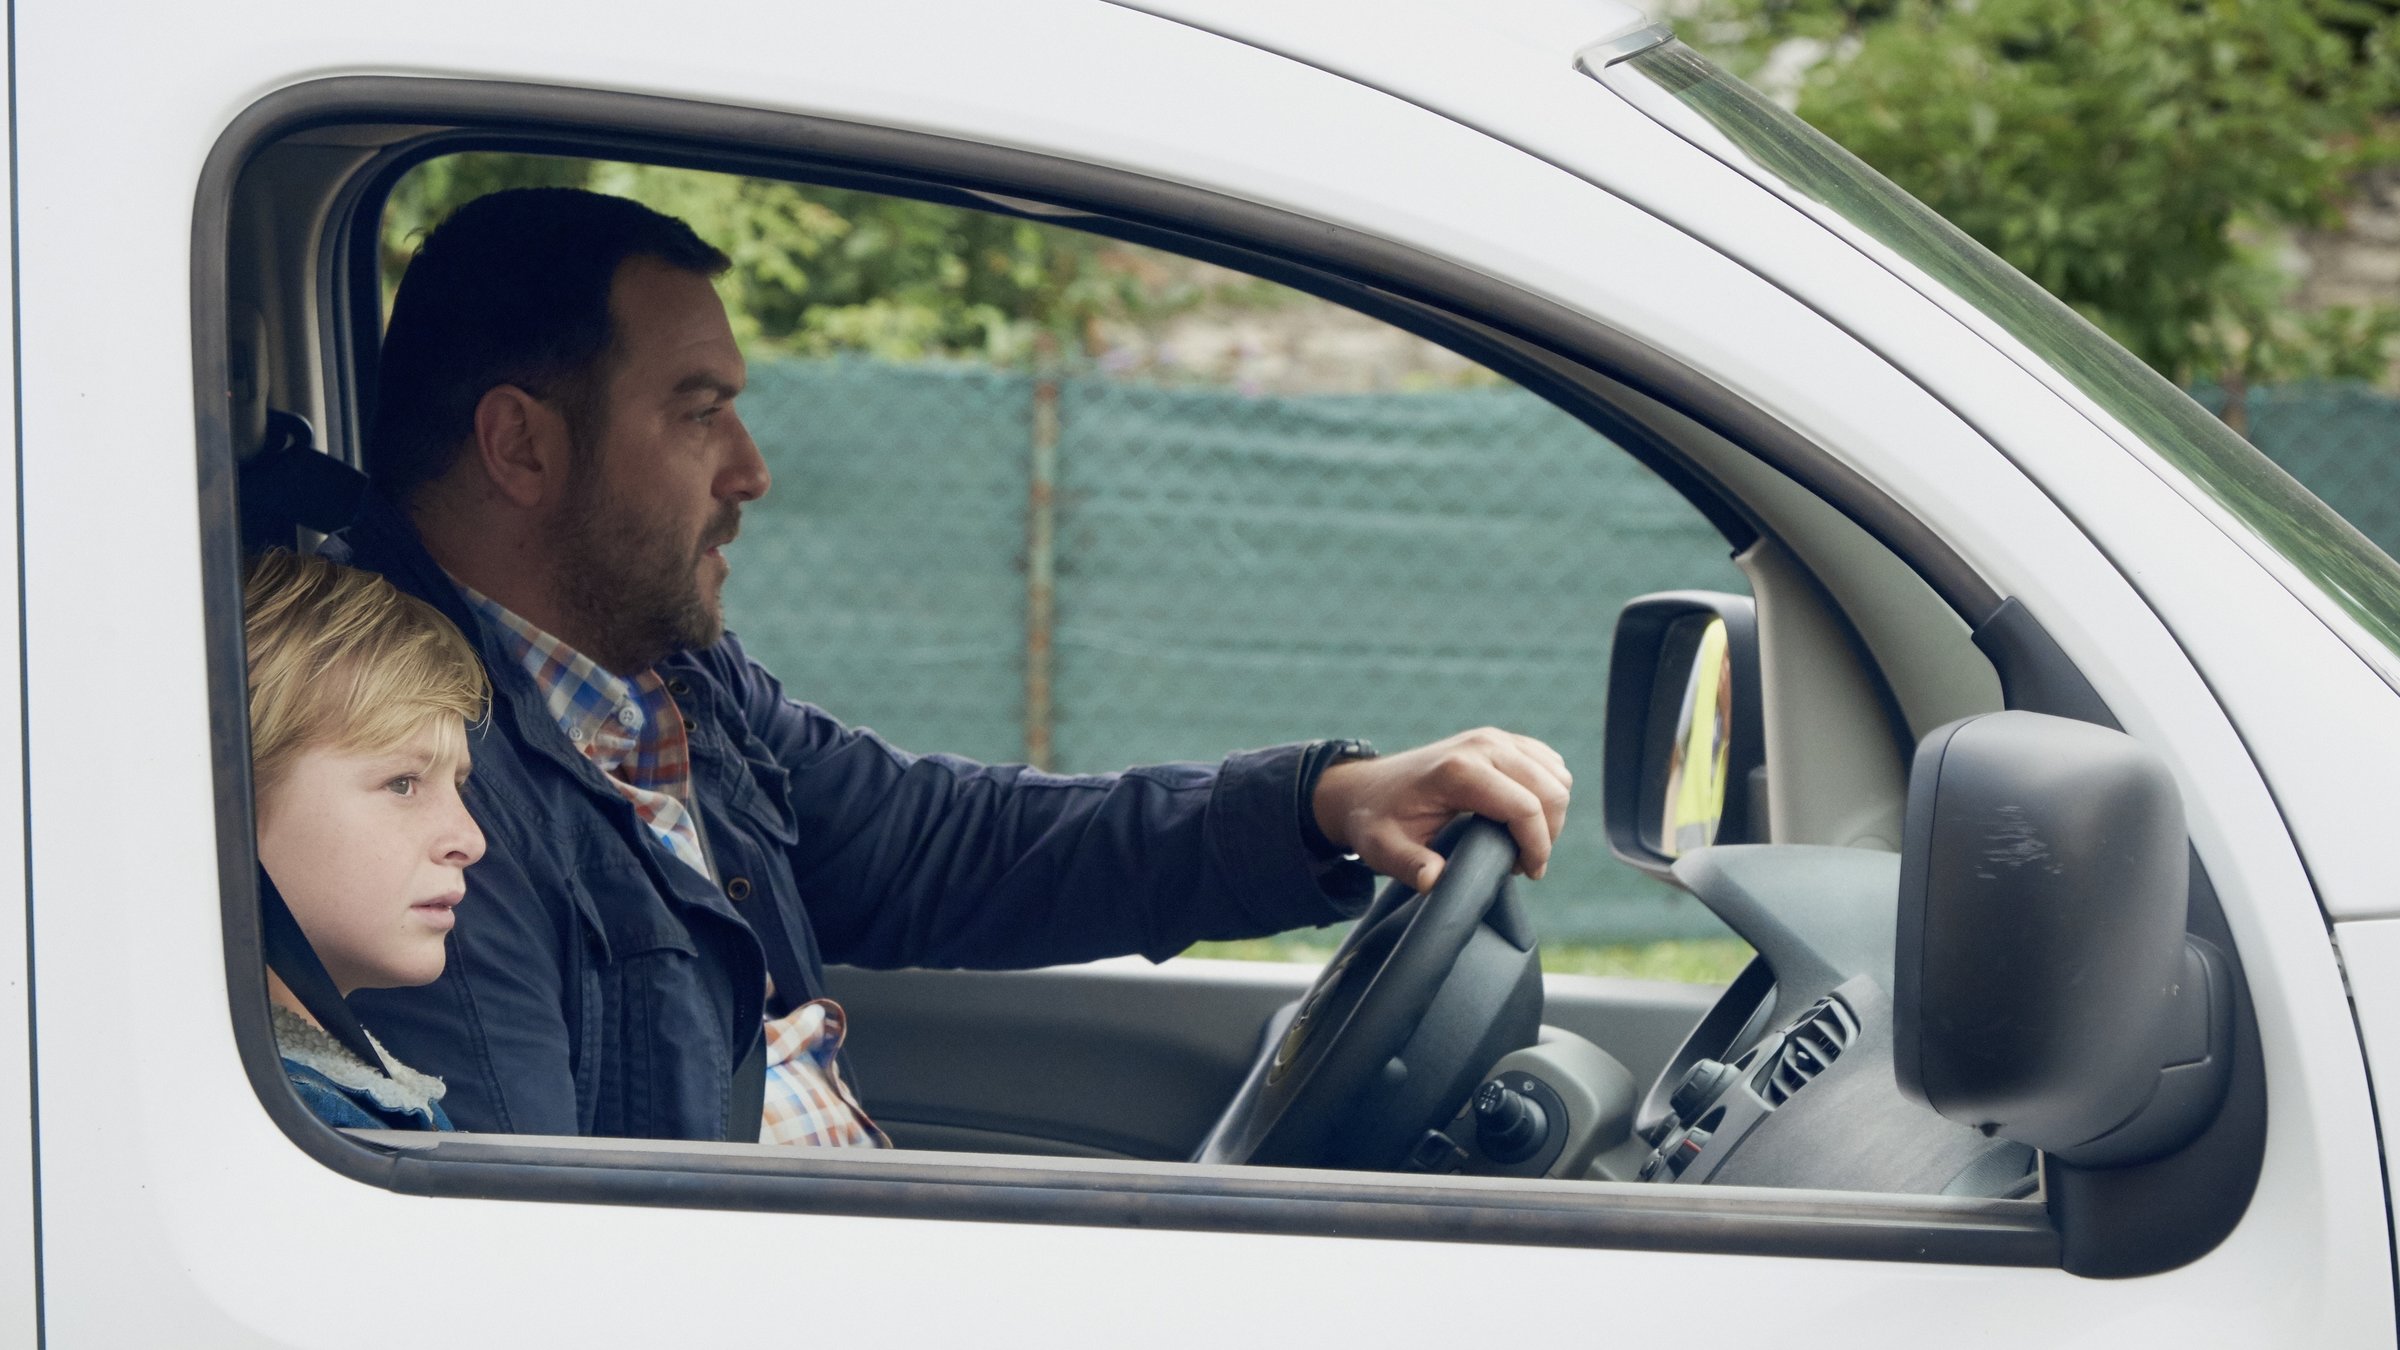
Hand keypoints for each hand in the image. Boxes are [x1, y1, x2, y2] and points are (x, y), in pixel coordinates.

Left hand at [1311, 728, 1571, 890]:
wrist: (1367, 788)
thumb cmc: (1378, 822)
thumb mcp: (1384, 850)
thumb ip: (1410, 866)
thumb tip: (1435, 880)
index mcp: (1459, 771)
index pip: (1524, 808)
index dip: (1537, 847)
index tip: (1527, 873)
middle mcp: (1482, 745)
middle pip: (1551, 790)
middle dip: (1549, 834)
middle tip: (1524, 863)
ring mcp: (1494, 737)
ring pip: (1556, 775)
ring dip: (1551, 814)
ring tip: (1523, 842)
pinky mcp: (1501, 738)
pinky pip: (1549, 763)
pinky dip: (1548, 792)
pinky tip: (1526, 818)